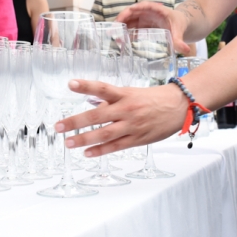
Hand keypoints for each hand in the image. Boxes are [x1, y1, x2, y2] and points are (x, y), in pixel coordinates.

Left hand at [55, 79, 187, 156]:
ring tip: (69, 142)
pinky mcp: (137, 139)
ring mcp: (131, 126)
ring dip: (84, 139)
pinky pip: (115, 146)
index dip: (86, 86)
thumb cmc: (154, 98)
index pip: (102, 89)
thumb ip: (113, 100)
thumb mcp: (132, 93)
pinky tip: (87, 153)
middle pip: (97, 115)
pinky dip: (100, 150)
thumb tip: (94, 104)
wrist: (178, 106)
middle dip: (76, 121)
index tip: (70, 84)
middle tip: (58, 126)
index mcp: (124, 95)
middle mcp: (126, 110)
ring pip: (104, 134)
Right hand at [115, 2, 190, 54]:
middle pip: (133, 11)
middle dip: (123, 18)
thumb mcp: (179, 31)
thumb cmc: (179, 24)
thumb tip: (185, 50)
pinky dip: (126, 32)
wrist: (179, 24)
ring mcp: (144, 18)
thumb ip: (180, 41)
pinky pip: (132, 27)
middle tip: (115, 27)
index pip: (145, 5)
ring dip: (121, 26)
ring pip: (130, 19)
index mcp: (157, 9)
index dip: (136, 8)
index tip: (129, 11)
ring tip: (114, 35)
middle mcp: (148, 12)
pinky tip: (120, 40)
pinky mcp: (142, 25)